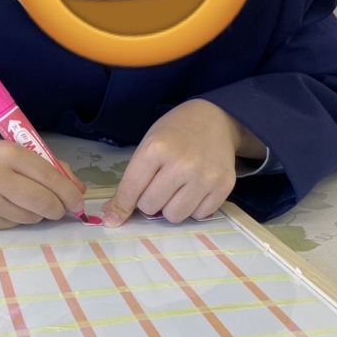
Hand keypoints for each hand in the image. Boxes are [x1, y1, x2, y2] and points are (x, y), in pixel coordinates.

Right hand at [0, 136, 85, 230]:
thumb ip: (48, 167)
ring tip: (27, 200)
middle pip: (44, 202)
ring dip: (38, 213)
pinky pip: (15, 224)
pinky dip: (20, 218)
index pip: (49, 177)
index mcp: (7, 154)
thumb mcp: (13, 151)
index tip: (79, 201)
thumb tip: (78, 190)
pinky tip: (8, 205)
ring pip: (32, 218)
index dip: (69, 192)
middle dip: (59, 208)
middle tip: (62, 208)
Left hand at [102, 99, 264, 226]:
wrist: (215, 119)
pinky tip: (195, 189)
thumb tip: (113, 216)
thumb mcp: (148, 145)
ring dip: (171, 207)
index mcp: (156, 148)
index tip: (114, 217)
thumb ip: (131, 180)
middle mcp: (182, 164)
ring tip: (177, 189)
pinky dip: (193, 207)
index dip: (121, 206)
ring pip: (174, 216)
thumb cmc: (175, 132)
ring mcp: (205, 176)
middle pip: (150, 207)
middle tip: (158, 186)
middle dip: (149, 201)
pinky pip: (199, 216)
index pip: (130, 190)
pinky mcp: (224, 186)